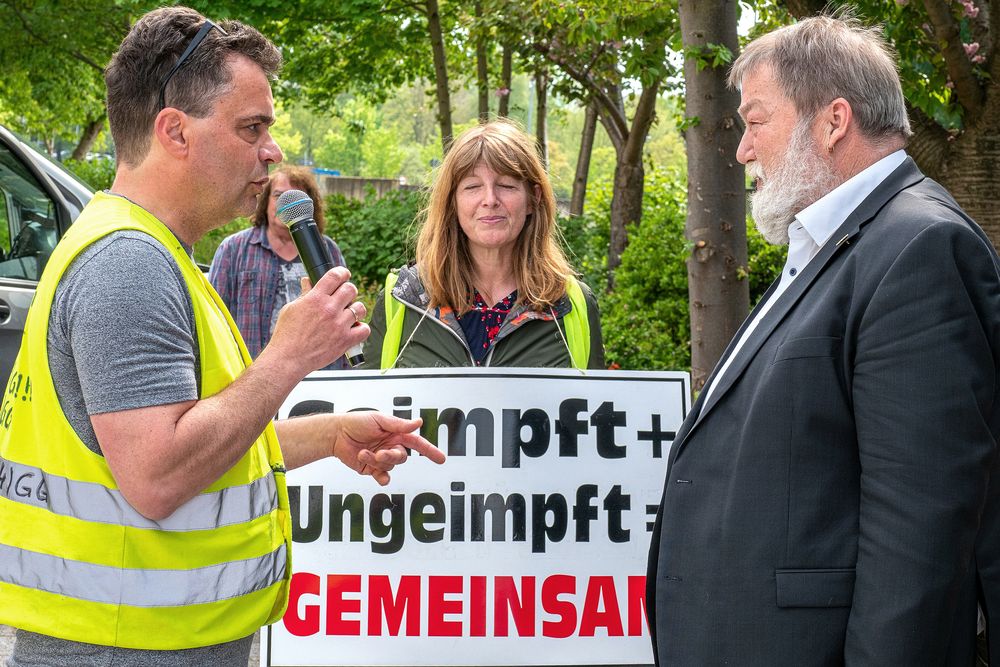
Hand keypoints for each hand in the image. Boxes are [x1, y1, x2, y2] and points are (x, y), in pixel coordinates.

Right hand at [267, 267, 368, 373]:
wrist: (288, 359)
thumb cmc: (286, 335)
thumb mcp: (291, 309)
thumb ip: (304, 294)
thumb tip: (308, 282)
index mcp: (315, 298)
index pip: (335, 276)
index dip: (342, 272)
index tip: (344, 274)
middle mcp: (329, 309)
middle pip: (351, 289)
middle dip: (348, 290)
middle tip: (345, 296)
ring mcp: (339, 325)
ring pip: (360, 308)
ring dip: (356, 309)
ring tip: (348, 314)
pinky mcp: (345, 340)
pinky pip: (364, 329)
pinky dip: (361, 328)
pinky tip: (353, 329)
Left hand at [331, 413, 445, 484]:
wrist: (335, 434)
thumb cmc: (356, 422)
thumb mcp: (379, 419)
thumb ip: (399, 424)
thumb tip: (418, 422)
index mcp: (395, 434)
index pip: (417, 443)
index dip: (430, 451)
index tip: (441, 458)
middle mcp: (390, 446)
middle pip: (401, 457)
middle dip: (392, 456)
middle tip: (380, 453)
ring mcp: (381, 459)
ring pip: (390, 466)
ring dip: (377, 461)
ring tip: (363, 453)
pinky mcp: (371, 469)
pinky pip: (382, 476)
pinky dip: (382, 478)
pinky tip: (379, 476)